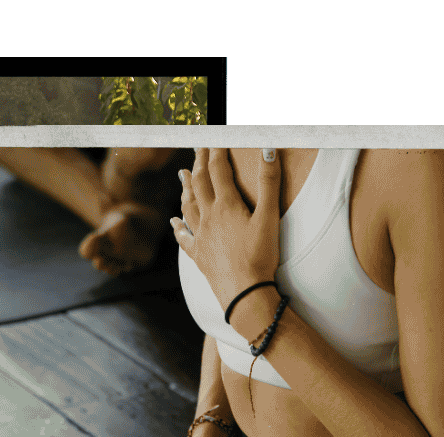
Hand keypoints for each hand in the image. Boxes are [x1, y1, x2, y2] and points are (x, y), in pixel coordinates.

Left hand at [171, 147, 281, 315]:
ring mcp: (200, 236)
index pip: (218, 171)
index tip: (214, 137)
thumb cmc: (260, 255)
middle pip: (199, 184)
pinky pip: (184, 237)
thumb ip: (269, 183)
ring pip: (188, 206)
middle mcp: (208, 218)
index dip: (216, 152)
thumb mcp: (270, 216)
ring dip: (185, 188)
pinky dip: (178, 226)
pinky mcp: (198, 254)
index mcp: (226, 205)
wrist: (244, 292)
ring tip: (182, 174)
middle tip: (197, 148)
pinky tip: (173, 221)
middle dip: (199, 163)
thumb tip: (268, 151)